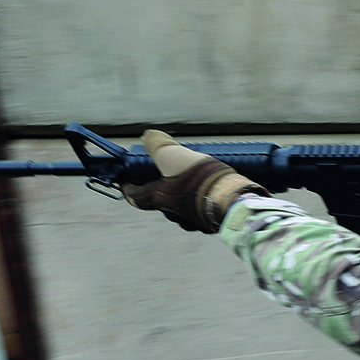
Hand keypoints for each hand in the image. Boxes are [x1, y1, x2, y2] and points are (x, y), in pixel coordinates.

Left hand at [120, 130, 265, 232]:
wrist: (233, 200)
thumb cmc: (199, 180)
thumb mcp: (174, 155)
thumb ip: (158, 145)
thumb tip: (148, 136)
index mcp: (160, 199)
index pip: (136, 197)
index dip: (129, 189)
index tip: (127, 184)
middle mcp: (174, 214)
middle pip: (162, 202)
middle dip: (163, 191)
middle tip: (170, 177)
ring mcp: (194, 221)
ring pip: (184, 208)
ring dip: (185, 197)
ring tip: (196, 183)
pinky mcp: (213, 224)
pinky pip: (204, 212)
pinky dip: (204, 203)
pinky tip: (213, 193)